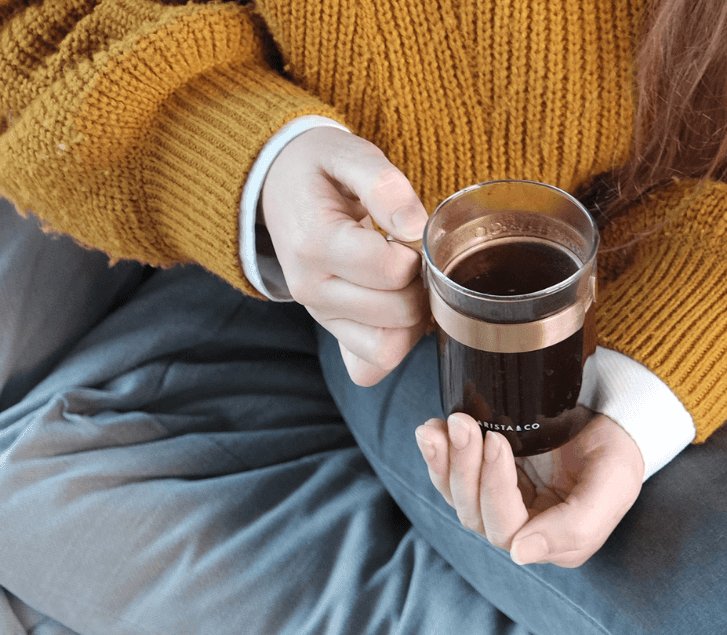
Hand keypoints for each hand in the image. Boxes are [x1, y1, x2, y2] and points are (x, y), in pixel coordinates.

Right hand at [262, 128, 430, 385]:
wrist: (278, 185)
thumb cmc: (320, 169)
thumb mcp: (348, 153)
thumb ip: (384, 185)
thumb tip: (414, 226)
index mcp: (316, 245)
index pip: (393, 272)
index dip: (419, 253)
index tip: (410, 232)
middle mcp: (312, 288)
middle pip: (398, 313)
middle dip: (422, 286)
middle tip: (414, 256)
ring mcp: (320, 315)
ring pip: (389, 347)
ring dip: (414, 318)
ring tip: (406, 279)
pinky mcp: (331, 330)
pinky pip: (372, 364)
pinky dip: (395, 343)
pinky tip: (397, 309)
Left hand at [415, 413, 645, 566]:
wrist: (616, 424)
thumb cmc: (618, 454)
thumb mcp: (612, 486)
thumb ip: (575, 525)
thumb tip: (521, 554)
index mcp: (556, 543)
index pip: (509, 529)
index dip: (495, 487)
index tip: (497, 440)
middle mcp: (525, 532)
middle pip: (477, 514)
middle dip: (465, 468)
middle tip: (464, 423)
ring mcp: (504, 507)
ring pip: (461, 497)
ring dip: (446, 462)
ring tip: (440, 427)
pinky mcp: (491, 482)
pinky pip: (455, 479)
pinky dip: (439, 457)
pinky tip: (432, 432)